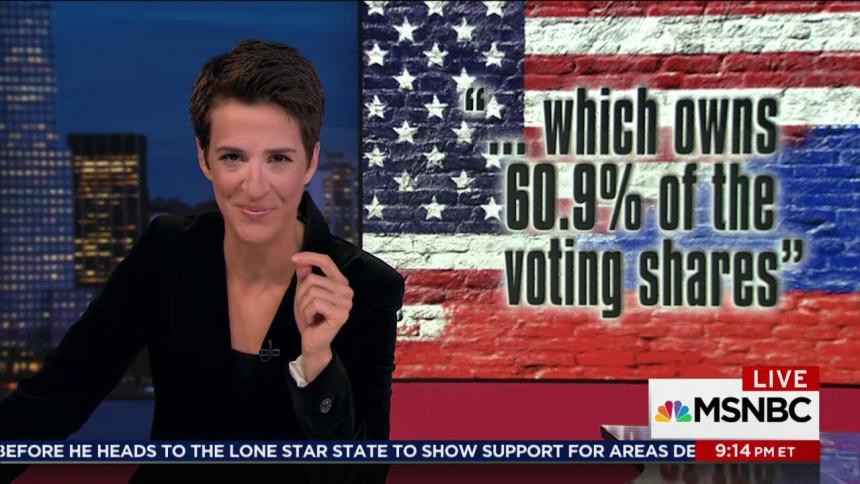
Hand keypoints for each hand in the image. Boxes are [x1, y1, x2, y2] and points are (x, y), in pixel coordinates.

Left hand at [291, 251, 352, 382]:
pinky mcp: (341, 313)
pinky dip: (307, 313)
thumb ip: (304, 277)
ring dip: (303, 305)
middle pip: (313, 279)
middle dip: (301, 295)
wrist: (313, 342)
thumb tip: (301, 260)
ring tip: (309, 316)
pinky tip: (312, 321)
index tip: (293, 258)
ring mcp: (346, 302)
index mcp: (340, 283)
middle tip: (306, 310)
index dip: (310, 257)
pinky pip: (315, 303)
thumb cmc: (310, 318)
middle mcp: (346, 291)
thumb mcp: (303, 295)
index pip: (327, 262)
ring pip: (312, 291)